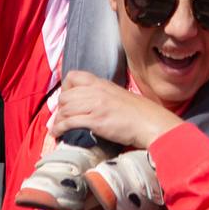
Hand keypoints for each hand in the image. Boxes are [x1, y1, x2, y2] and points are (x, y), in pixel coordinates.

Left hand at [49, 71, 181, 148]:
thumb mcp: (119, 96)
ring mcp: (95, 105)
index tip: (67, 99)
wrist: (150, 123)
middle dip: (60, 108)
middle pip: (66, 96)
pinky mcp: (96, 120)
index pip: (73, 76)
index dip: (66, 88)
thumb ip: (104, 96)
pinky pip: (69, 122)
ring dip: (58, 120)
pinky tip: (58, 133)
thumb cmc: (140, 113)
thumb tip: (92, 104)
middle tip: (62, 118)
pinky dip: (59, 128)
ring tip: (58, 128)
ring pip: (65, 109)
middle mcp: (96, 91)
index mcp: (102, 83)